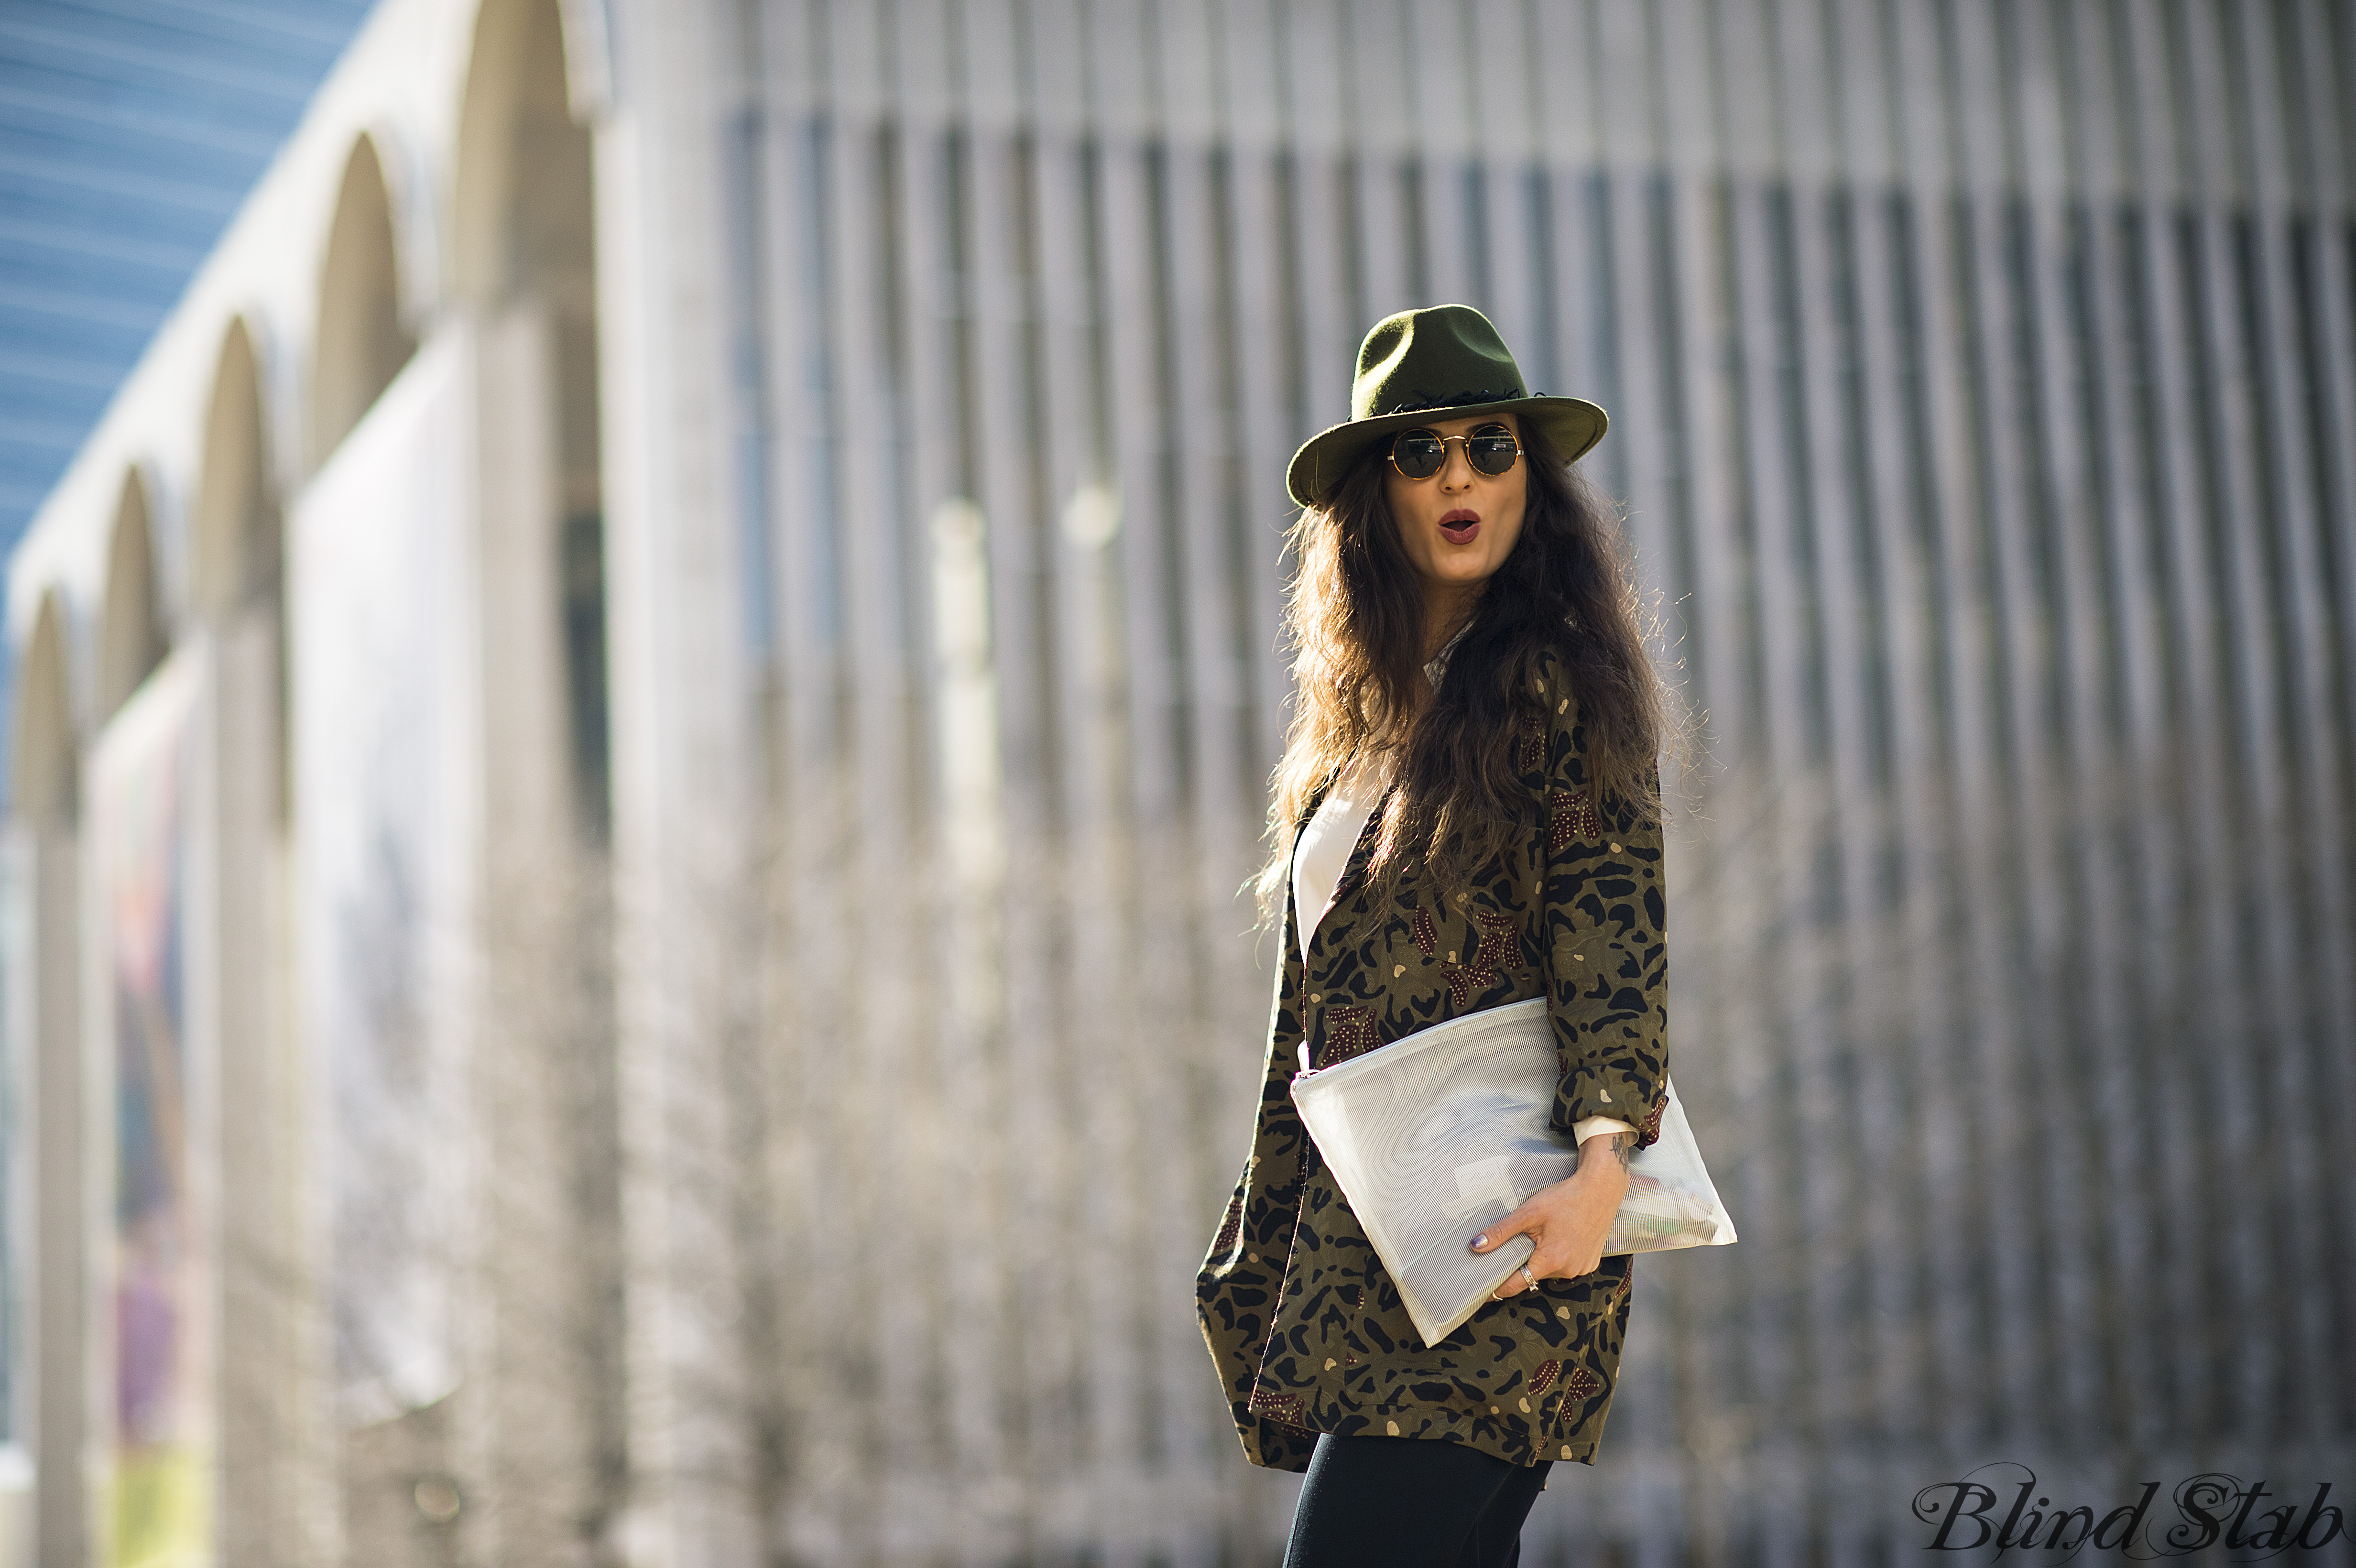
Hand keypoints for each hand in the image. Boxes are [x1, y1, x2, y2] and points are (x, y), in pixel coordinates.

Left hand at [1470, 1132, 1632, 1296]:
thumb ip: (1502, 1232)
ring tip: (1542, 1237)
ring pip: (1550, 1271)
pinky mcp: (1590, 1263)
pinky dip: (1559, 1257)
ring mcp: (1581, 1268)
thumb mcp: (1529, 1212)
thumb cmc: (1565, 1198)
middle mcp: (1568, 1270)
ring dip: (1541, 1260)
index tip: (1483, 1293)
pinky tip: (1559, 1238)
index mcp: (1550, 1260)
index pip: (1516, 1285)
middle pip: (1533, 1276)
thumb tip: (1476, 1246)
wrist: (1601, 1189)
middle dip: (1522, 1265)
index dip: (1498, 1289)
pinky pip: (1567, 1266)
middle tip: (1515, 1247)